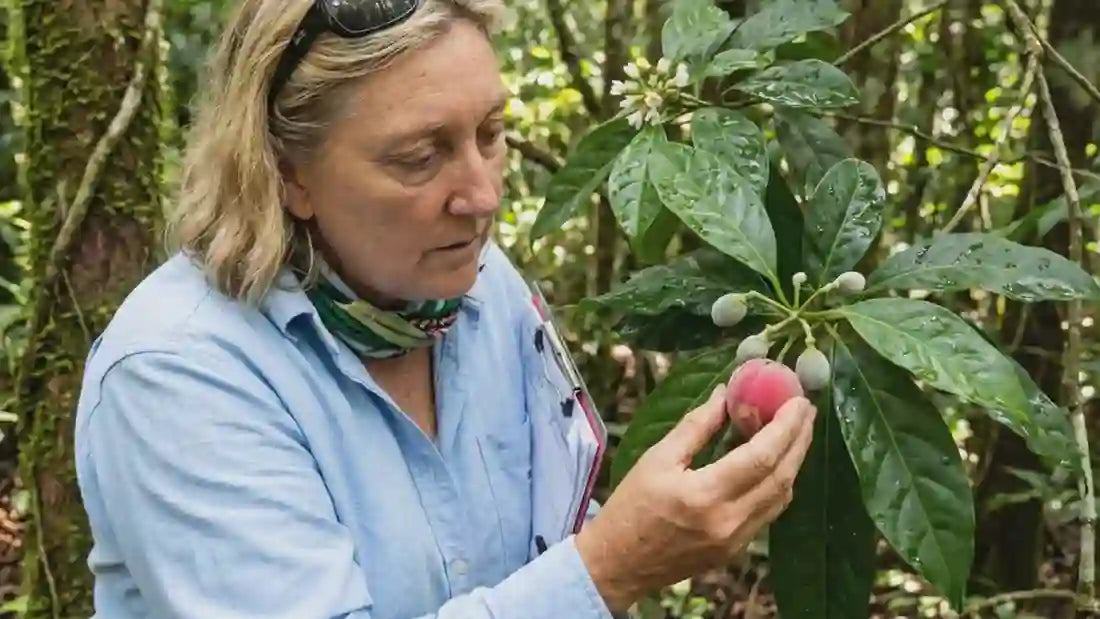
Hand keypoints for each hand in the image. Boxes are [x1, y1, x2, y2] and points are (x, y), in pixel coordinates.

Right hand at [575, 384, 815, 612]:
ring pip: (781, 497)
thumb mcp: (657, 458)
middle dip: (799, 439)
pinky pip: (768, 512)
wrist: (618, 563)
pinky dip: (778, 484)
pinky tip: (775, 463)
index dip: (785, 427)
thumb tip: (725, 394)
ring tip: (796, 431)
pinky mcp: (735, 550)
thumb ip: (696, 426)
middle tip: (806, 409)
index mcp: (704, 495)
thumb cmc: (631, 507)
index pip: (761, 457)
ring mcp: (735, 540)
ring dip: (793, 462)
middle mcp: (728, 521)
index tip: (798, 400)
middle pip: (781, 476)